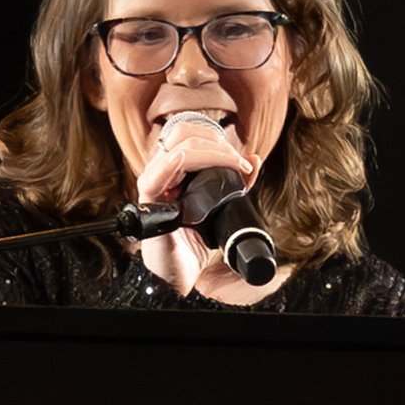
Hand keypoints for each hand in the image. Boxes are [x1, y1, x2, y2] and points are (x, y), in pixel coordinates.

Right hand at [128, 117, 255, 296]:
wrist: (180, 273)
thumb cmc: (195, 241)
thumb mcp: (221, 206)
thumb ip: (236, 183)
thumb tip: (254, 157)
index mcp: (169, 171)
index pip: (186, 132)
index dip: (216, 138)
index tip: (241, 160)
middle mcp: (157, 173)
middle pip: (182, 131)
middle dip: (217, 142)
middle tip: (238, 163)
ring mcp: (151, 185)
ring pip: (180, 145)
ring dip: (215, 151)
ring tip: (235, 168)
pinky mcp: (150, 201)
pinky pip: (169, 167)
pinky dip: (200, 162)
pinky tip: (221, 174)